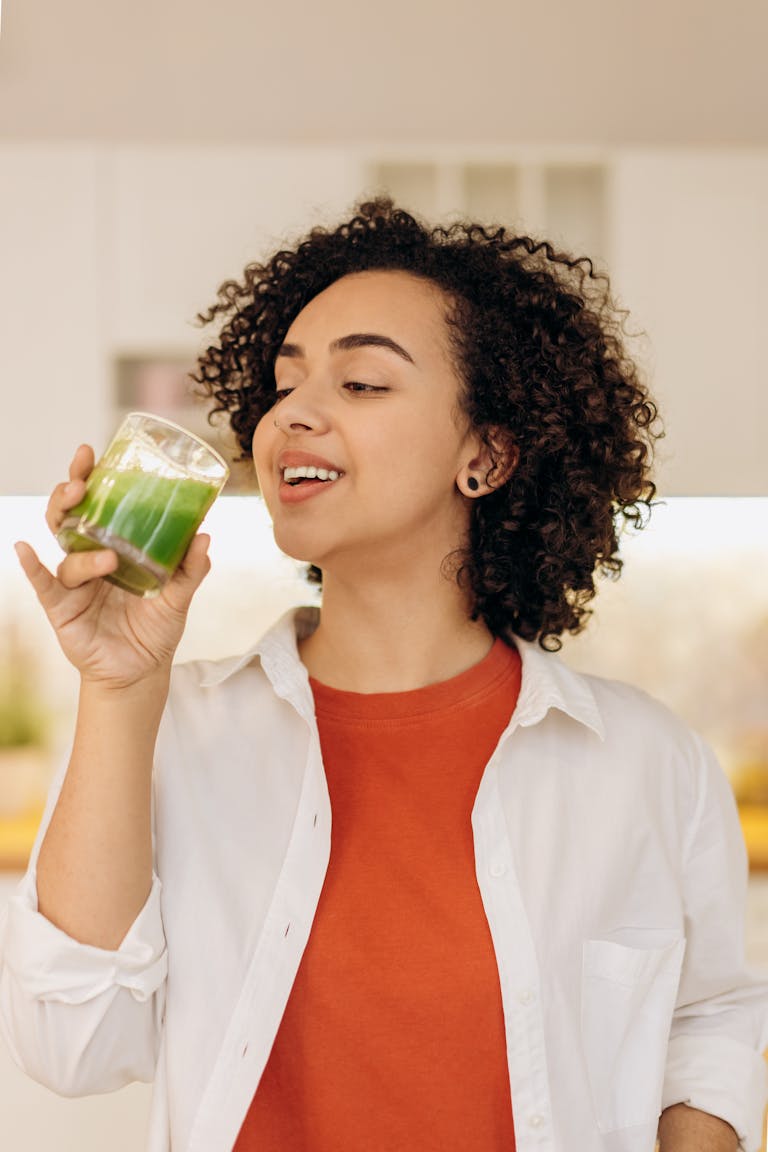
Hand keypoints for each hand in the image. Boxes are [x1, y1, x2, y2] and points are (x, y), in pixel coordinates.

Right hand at [15, 444, 211, 688]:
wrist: (142, 672)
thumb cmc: (155, 628)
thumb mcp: (179, 596)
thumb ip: (190, 568)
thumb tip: (204, 536)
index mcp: (113, 546)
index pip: (96, 504)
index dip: (90, 477)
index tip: (91, 452)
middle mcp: (88, 558)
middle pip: (69, 516)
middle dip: (69, 494)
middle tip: (80, 482)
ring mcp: (73, 583)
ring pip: (66, 551)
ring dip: (81, 546)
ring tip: (106, 557)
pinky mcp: (61, 609)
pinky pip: (43, 584)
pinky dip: (32, 567)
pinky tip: (25, 551)